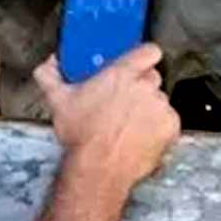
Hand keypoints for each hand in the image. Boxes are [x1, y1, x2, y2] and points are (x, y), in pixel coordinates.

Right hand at [34, 44, 180, 190]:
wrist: (99, 169)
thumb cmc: (82, 136)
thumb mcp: (57, 101)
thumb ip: (50, 76)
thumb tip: (50, 64)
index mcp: (121, 75)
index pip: (148, 51)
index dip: (143, 57)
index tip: (136, 64)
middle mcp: (145, 88)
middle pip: (152, 77)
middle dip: (139, 86)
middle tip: (121, 99)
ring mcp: (161, 108)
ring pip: (158, 100)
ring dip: (147, 107)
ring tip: (127, 122)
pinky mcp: (171, 128)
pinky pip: (167, 120)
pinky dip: (156, 126)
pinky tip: (137, 134)